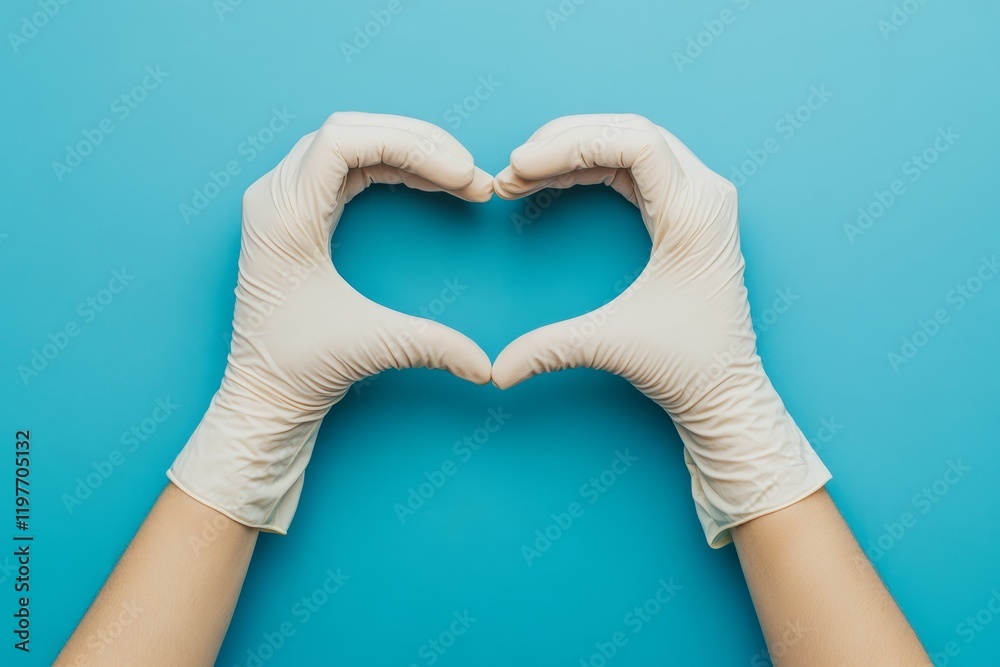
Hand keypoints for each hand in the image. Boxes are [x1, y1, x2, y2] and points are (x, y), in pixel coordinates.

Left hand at [169, 112, 492, 532]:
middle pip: (352, 131)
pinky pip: (346, 165)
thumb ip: (433, 346)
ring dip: (408, 152)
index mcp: (284, 218)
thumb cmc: (300, 368)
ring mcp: (283, 200)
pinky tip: (429, 183)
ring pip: (350, 142)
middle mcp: (276, 197)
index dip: (410, 145)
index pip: (343, 141)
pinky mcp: (297, 212)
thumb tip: (488, 368)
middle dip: (419, 144)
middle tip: (471, 175)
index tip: (460, 174)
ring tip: (459, 178)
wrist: (263, 393)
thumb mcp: (371, 348)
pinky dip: (392, 167)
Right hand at [492, 114, 829, 546]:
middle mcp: (704, 195)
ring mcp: (699, 199)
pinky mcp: (687, 211)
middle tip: (513, 169)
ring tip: (522, 174)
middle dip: (564, 142)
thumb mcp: (612, 347)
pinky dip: (591, 167)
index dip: (571, 144)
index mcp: (695, 216)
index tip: (519, 166)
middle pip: (628, 132)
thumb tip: (495, 372)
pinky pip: (636, 166)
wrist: (727, 391)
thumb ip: (549, 349)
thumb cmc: (687, 366)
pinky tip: (554, 180)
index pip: (634, 143)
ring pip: (631, 144)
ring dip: (575, 151)